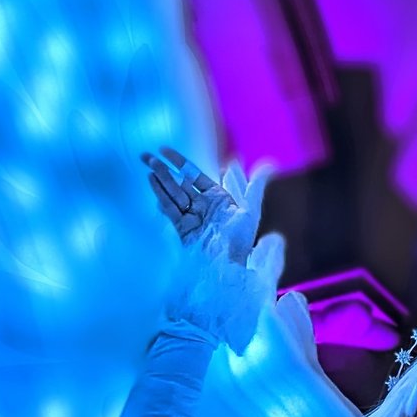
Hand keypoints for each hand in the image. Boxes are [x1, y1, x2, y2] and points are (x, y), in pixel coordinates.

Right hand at [142, 148, 258, 267]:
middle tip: (147, 155)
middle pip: (179, 183)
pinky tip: (152, 181)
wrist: (228, 265)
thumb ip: (255, 186)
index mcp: (217, 198)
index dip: (180, 162)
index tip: (166, 150)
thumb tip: (269, 165)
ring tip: (147, 163)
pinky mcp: (181, 227)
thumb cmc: (241, 240)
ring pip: (173, 193)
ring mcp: (190, 216)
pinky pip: (169, 207)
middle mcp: (202, 205)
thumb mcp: (250, 210)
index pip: (195, 175)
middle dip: (164, 169)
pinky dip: (161, 194)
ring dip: (160, 178)